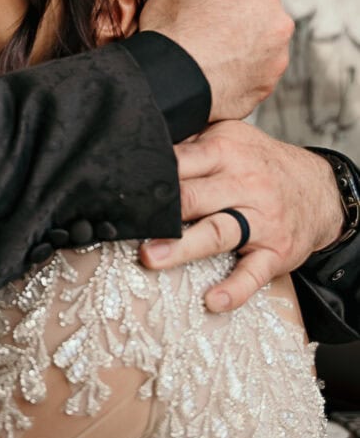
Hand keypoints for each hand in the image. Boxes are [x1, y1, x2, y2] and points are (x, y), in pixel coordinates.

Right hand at [138, 0, 293, 120]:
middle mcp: (279, 22)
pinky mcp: (264, 86)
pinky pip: (257, 72)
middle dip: (250, 14)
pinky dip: (242, 70)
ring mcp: (275, 58)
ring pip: (266, 42)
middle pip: (270, 11)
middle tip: (213, 23)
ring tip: (212, 48)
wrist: (169, 79)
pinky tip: (216, 68)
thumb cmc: (176, 22)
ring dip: (248, 43)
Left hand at [138, 120, 344, 311]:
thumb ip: (190, 139)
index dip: (152, 173)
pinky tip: (212, 301)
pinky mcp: (275, 252)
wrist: (318, 188)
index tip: (119, 186)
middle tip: (126, 223)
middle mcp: (244, 183)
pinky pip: (253, 273)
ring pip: (219, 232)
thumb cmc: (258, 162)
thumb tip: (142, 141)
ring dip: (184, 247)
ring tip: (151, 258)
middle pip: (195, 196)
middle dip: (162, 210)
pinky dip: (234, 290)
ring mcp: (261, 220)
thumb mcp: (229, 135)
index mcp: (225, 151)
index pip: (182, 161)